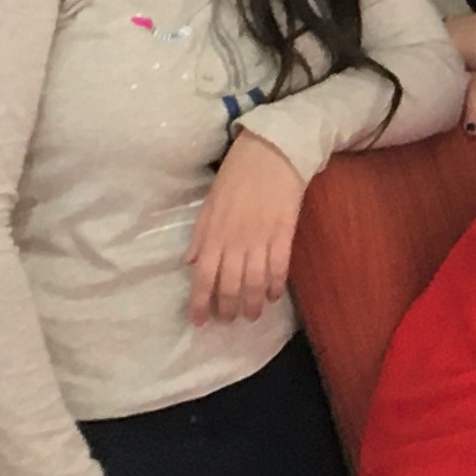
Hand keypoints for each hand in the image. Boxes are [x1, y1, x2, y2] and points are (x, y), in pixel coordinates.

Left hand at [186, 130, 304, 323]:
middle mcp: (235, 243)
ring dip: (253, 304)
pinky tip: (275, 296)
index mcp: (213, 235)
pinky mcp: (284, 236)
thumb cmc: (236, 175)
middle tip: (229, 320)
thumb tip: (191, 263)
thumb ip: (200, 235)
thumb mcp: (209, 203)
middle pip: (230, 286)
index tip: (199, 321)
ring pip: (255, 284)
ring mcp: (261, 241)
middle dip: (228, 309)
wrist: (272, 153)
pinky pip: (279, 269)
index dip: (200, 303)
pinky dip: (276, 286)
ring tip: (253, 315)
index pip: (203, 278)